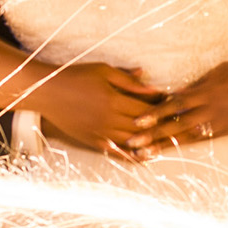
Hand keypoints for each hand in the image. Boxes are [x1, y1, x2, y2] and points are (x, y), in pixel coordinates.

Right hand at [31, 62, 168, 152]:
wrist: (47, 92)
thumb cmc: (75, 76)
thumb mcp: (103, 71)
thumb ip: (128, 80)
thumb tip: (152, 84)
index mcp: (114, 101)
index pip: (148, 109)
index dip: (164, 108)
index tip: (177, 106)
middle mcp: (109, 121)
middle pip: (144, 128)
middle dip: (164, 126)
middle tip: (180, 126)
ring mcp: (101, 134)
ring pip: (134, 143)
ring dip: (152, 143)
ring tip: (169, 142)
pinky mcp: (93, 142)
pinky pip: (117, 153)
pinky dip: (133, 156)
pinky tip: (146, 156)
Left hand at [139, 59, 227, 153]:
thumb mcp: (221, 71)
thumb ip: (198, 83)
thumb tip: (177, 92)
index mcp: (206, 90)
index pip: (174, 102)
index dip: (154, 113)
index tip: (136, 121)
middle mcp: (209, 108)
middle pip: (175, 123)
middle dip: (151, 134)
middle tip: (131, 143)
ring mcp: (218, 122)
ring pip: (185, 136)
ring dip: (163, 145)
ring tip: (144, 154)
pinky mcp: (227, 131)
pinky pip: (202, 140)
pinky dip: (184, 146)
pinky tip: (170, 152)